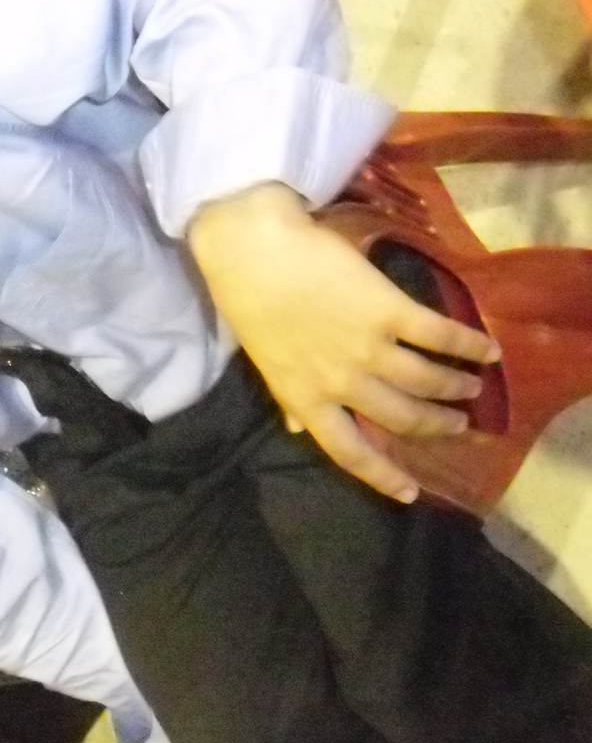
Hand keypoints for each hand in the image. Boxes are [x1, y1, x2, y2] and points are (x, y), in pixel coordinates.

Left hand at [189, 183, 498, 501]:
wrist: (253, 250)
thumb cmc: (252, 302)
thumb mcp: (267, 362)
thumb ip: (288, 398)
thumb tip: (296, 428)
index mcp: (306, 399)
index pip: (348, 452)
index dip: (382, 476)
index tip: (410, 492)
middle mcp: (340, 383)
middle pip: (401, 418)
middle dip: (435, 424)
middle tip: (458, 422)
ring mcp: (366, 348)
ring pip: (426, 382)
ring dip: (456, 387)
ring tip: (473, 388)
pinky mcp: (389, 311)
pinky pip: (439, 336)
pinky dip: (469, 345)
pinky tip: (489, 350)